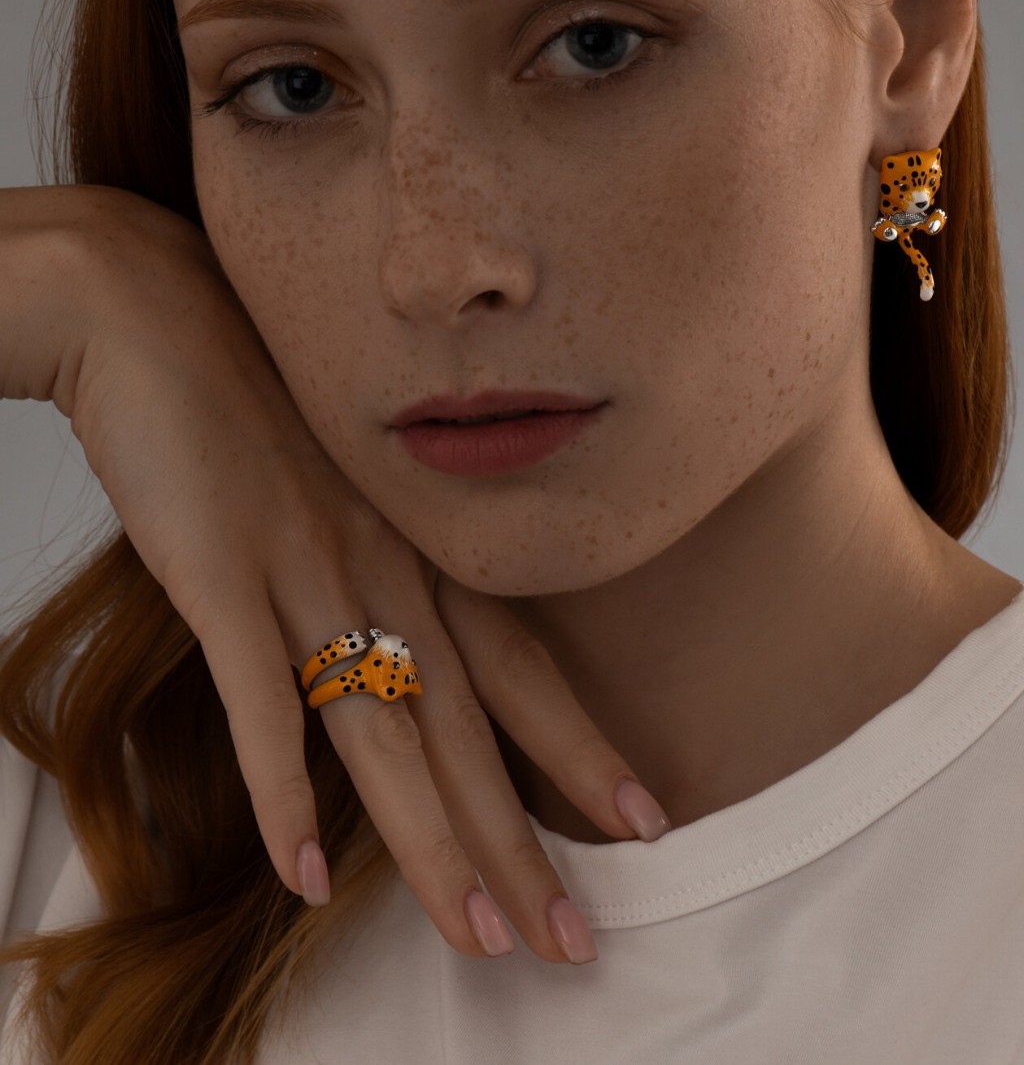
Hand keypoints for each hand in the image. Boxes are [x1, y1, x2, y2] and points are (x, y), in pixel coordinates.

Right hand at [1, 183, 668, 962]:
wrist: (158, 309)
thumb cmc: (259, 399)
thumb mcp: (349, 480)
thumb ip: (386, 560)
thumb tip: (403, 643)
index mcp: (424, 543)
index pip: (524, 667)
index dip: (582, 749)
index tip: (641, 821)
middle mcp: (389, 563)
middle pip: (472, 726)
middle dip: (525, 839)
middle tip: (576, 937)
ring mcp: (309, 567)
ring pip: (387, 732)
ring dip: (433, 843)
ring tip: (481, 935)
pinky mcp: (222, 571)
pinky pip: (260, 697)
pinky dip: (280, 789)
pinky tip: (302, 877)